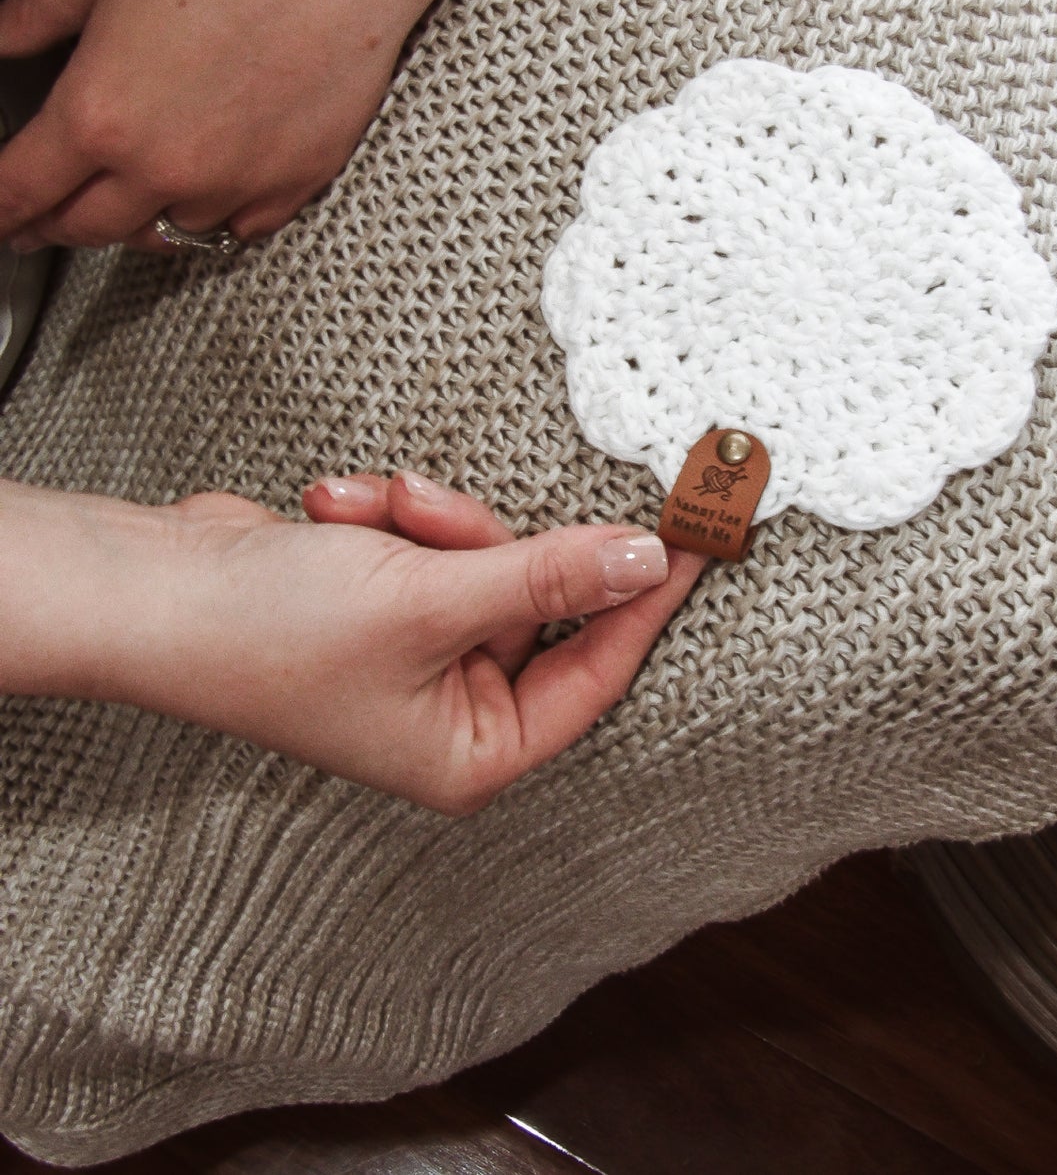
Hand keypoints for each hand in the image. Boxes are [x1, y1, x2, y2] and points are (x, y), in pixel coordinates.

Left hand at [0, 0, 443, 253]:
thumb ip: (37, 12)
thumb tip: (1, 35)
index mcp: (99, 114)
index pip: (20, 191)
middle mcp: (164, 166)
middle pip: (87, 229)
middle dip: (53, 224)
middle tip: (41, 218)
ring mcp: (235, 183)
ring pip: (165, 235)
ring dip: (136, 220)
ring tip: (127, 199)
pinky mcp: (295, 182)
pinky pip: (241, 228)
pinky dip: (215, 216)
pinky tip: (205, 191)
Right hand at [1, 475, 704, 812]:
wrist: (155, 588)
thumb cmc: (274, 629)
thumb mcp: (432, 600)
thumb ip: (549, 579)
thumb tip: (646, 561)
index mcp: (473, 749)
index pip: (597, 673)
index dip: (646, 600)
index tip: (696, 535)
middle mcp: (455, 712)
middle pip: (540, 602)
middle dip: (485, 542)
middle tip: (431, 513)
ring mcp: (424, 653)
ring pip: (490, 558)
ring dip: (431, 521)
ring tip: (361, 513)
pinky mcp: (395, 599)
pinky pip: (439, 542)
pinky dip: (394, 516)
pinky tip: (336, 509)